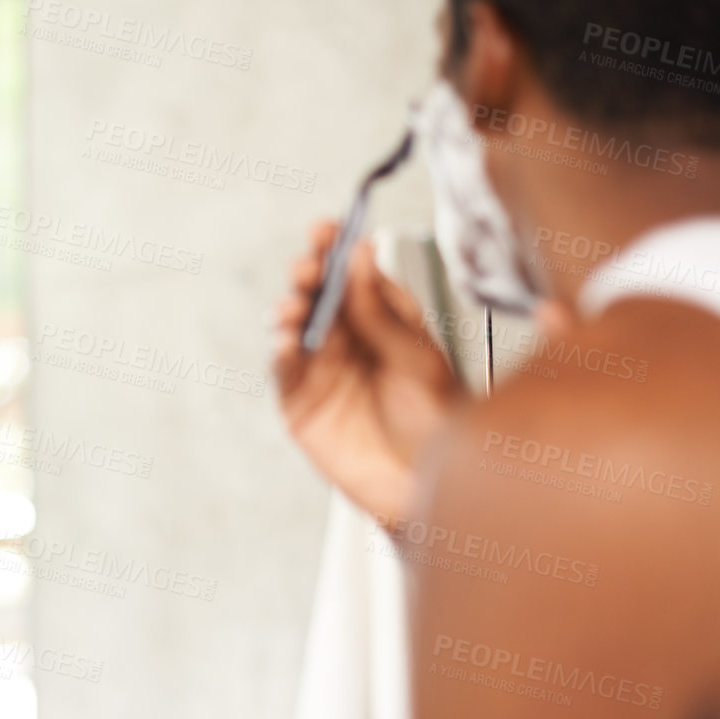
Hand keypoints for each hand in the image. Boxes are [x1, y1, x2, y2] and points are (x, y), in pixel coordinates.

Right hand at [272, 222, 463, 523]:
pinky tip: (287, 342)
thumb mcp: (419, 361)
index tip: (327, 231)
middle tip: (308, 268)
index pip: (352, 274)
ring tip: (295, 307)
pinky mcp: (301, 404)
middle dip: (307, 275)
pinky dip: (281, 353)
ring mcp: (322, 370)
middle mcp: (348, 339)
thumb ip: (383, 313)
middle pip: (317, 294)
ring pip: (295, 326)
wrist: (429, 488)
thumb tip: (361, 257)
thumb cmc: (437, 425)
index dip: (336, 249)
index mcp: (381, 319)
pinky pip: (285, 372)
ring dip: (289, 310)